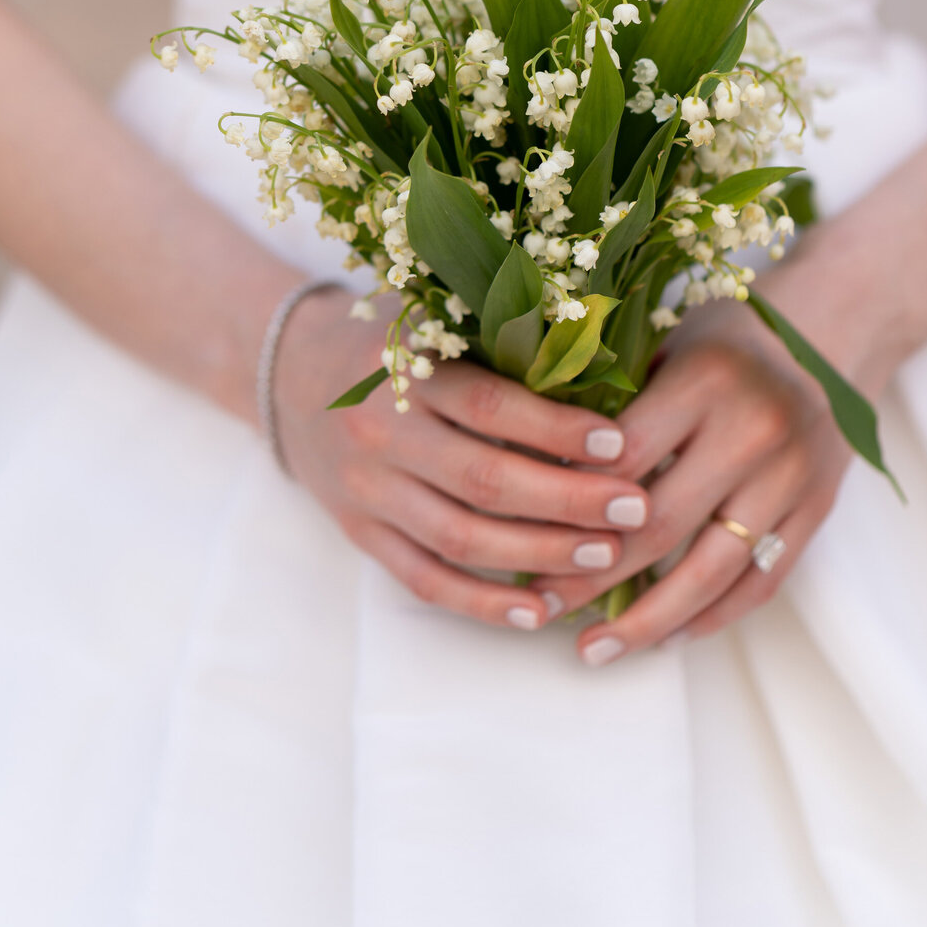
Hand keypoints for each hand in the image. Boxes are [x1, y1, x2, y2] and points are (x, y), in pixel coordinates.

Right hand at [273, 285, 651, 630]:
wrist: (290, 372)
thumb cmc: (391, 338)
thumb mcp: (434, 315)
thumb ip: (499, 334)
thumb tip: (605, 359)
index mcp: (405, 368)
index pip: (490, 405)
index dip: (557, 428)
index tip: (620, 444)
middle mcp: (380, 432)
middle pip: (483, 480)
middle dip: (568, 500)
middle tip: (636, 508)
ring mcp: (366, 489)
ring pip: (459, 538)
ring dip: (539, 556)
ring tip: (606, 558)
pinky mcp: (359, 532)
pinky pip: (423, 579)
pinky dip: (482, 603)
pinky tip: (538, 612)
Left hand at [531, 287, 860, 662]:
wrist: (823, 341)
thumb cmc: (718, 342)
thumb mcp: (661, 338)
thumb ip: (607, 394)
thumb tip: (529, 468)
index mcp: (705, 379)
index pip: (625, 456)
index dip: (570, 501)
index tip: (520, 535)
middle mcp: (755, 428)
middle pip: (661, 522)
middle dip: (593, 574)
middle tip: (541, 604)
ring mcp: (793, 476)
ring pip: (712, 570)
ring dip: (648, 620)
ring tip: (594, 651)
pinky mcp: (817, 511)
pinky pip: (759, 583)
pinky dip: (707, 619)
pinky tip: (661, 638)